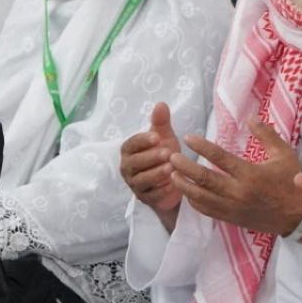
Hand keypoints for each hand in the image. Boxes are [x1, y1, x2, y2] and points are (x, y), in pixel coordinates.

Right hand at [120, 103, 182, 229]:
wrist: (171, 179)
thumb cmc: (163, 154)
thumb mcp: (164, 137)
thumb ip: (161, 122)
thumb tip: (161, 104)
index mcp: (129, 150)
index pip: (131, 144)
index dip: (142, 141)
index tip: (157, 137)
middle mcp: (128, 168)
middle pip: (134, 163)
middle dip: (150, 157)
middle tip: (167, 152)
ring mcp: (135, 184)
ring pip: (142, 180)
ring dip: (156, 174)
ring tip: (171, 168)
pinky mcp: (145, 198)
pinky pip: (151, 196)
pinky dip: (161, 191)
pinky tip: (173, 185)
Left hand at [170, 120, 301, 236]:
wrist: (297, 216)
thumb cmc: (291, 181)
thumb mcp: (284, 154)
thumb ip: (266, 135)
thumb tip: (250, 117)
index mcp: (250, 174)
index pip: (220, 158)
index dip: (202, 147)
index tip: (188, 138)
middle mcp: (239, 192)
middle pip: (204, 179)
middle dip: (185, 167)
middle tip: (171, 156)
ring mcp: (233, 208)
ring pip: (201, 198)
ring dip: (184, 186)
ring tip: (171, 174)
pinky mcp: (231, 218)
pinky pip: (207, 211)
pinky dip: (194, 201)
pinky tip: (187, 192)